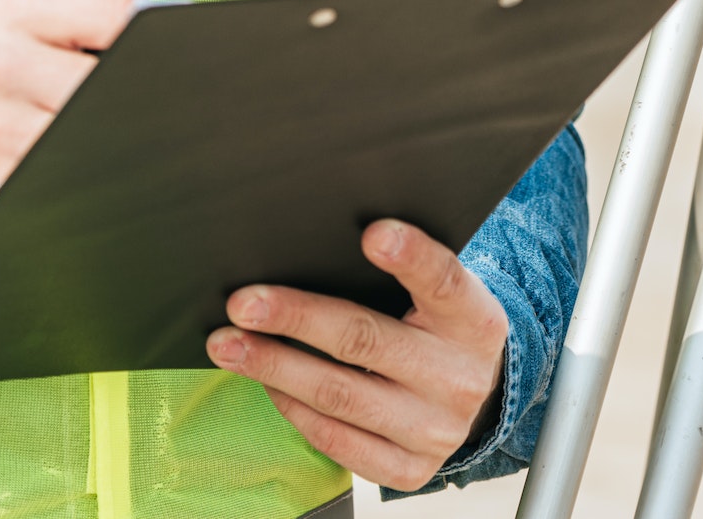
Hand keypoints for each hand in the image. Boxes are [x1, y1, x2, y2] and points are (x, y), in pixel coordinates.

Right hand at [0, 0, 139, 257]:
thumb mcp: (7, 32)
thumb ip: (80, 23)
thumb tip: (165, 38)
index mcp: (8, 12)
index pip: (116, 6)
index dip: (145, 31)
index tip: (145, 49)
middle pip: (121, 73)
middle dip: (130, 89)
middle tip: (115, 98)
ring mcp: (1, 128)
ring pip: (108, 127)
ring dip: (111, 132)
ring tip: (83, 128)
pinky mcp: (7, 184)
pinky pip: (82, 172)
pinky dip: (87, 168)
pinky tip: (64, 161)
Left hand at [206, 219, 508, 491]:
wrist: (474, 397)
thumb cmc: (436, 328)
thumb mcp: (438, 295)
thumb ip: (399, 272)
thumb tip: (312, 243)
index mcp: (475, 320)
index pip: (443, 281)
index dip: (411, 257)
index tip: (371, 233)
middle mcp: (459, 377)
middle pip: (366, 341)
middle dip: (295, 318)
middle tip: (242, 303)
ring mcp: (435, 430)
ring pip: (339, 395)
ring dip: (273, 366)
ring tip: (227, 345)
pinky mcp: (408, 469)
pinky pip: (336, 440)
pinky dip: (292, 408)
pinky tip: (265, 382)